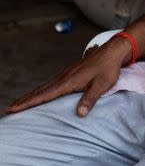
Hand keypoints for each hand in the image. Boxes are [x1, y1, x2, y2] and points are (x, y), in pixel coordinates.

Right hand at [5, 35, 130, 116]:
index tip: (13, 109)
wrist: (112, 52)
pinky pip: (51, 84)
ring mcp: (66, 75)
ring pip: (44, 87)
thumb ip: (90, 98)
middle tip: (9, 110)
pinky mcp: (70, 74)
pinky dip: (41, 91)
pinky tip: (40, 95)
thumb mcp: (102, 85)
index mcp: (69, 81)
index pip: (44, 95)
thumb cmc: (108, 68)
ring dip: (31, 96)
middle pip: (40, 91)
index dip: (28, 103)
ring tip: (19, 104)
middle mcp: (63, 77)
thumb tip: (79, 114)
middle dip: (24, 100)